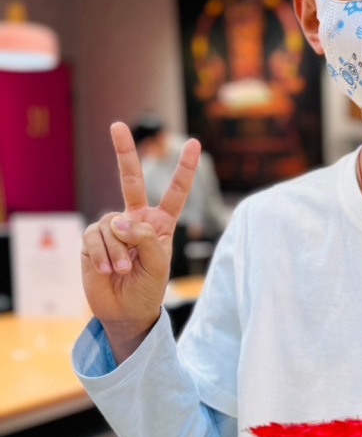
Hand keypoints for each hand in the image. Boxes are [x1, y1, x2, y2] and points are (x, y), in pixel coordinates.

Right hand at [80, 122, 200, 361]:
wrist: (125, 311)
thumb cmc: (148, 288)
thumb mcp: (159, 265)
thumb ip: (146, 238)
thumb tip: (119, 220)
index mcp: (161, 223)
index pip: (175, 192)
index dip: (184, 169)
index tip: (194, 143)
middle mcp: (136, 219)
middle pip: (130, 179)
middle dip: (124, 152)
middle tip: (117, 126)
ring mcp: (113, 227)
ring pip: (112, 224)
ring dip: (117, 250)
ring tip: (122, 269)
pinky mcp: (92, 239)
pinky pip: (95, 236)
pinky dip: (102, 254)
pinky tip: (106, 269)